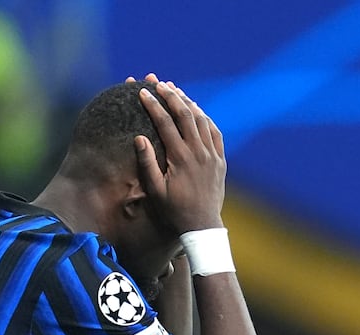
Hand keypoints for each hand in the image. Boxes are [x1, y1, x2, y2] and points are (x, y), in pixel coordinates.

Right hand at [135, 80, 225, 232]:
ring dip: (188, 103)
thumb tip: (138, 138)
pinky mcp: (221, 160)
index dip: (153, 105)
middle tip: (158, 83)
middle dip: (171, 96)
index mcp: (181, 158)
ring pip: (202, 121)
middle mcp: (199, 153)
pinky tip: (197, 111)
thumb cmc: (173, 210)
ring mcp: (213, 155)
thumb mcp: (155, 190)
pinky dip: (205, 118)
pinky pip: (215, 133)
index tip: (142, 92)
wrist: (202, 225)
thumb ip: (147, 163)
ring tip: (175, 90)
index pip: (165, 123)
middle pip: (185, 115)